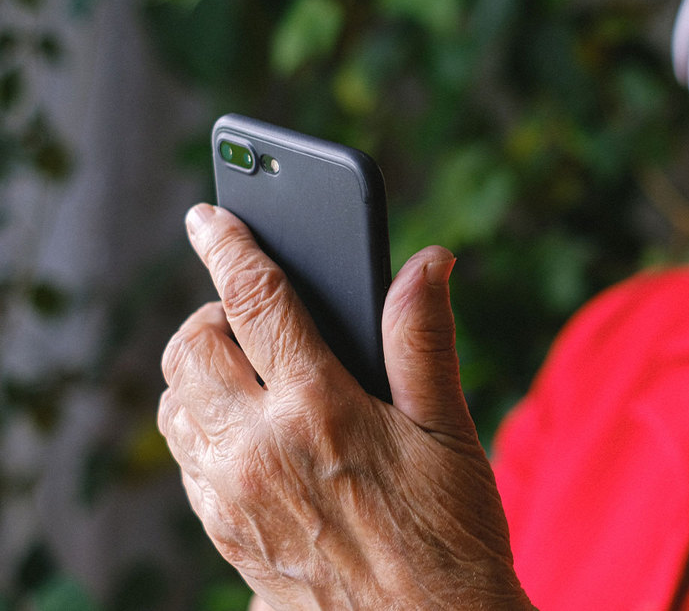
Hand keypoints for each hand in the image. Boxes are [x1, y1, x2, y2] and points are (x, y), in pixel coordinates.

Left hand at [159, 204, 530, 608]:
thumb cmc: (450, 533)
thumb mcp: (449, 429)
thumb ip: (425, 338)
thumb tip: (427, 261)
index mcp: (319, 409)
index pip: (256, 299)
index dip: (230, 244)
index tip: (211, 215)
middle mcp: (258, 450)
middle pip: (189, 348)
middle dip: (211, 315)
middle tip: (252, 319)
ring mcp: (231, 497)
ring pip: (175, 405)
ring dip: (201, 375)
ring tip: (252, 375)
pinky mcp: (223, 535)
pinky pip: (185, 461)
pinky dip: (203, 429)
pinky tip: (252, 435)